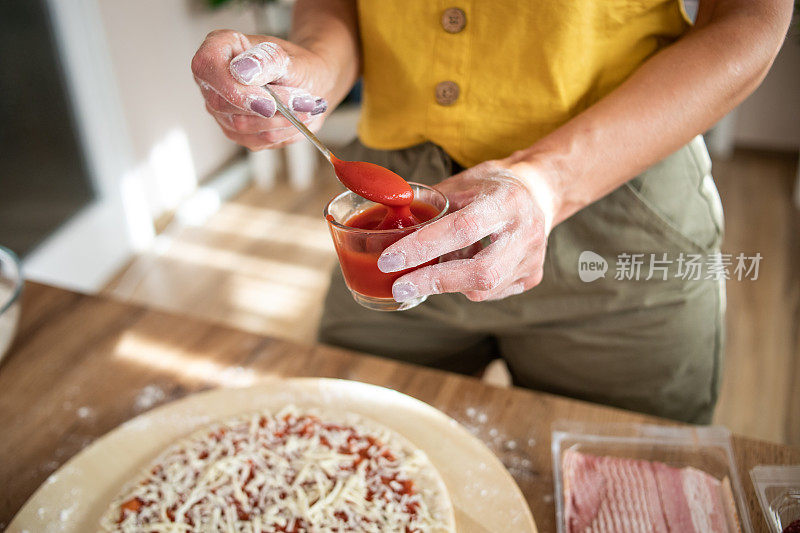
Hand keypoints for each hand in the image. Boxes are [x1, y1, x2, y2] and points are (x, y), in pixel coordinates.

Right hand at [191, 30, 332, 149]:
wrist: (309, 85)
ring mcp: (222, 109)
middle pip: (221, 102)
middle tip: (299, 99)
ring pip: (240, 125)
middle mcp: (214, 80)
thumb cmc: (298, 67)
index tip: (265, 96)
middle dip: (266, 105)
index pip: (206, 65)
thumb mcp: (292, 59)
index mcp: (220, 48)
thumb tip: (243, 71)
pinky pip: (255, 140)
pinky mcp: (235, 132)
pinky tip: (295, 119)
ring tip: (303, 107)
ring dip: (278, 120)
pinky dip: (281, 132)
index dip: (232, 85)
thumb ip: (269, 61)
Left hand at [377, 161, 556, 301]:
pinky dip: (465, 285)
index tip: (389, 260)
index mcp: (506, 201)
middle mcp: (525, 232)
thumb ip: (430, 206)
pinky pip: (491, 292)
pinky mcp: (531, 276)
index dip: (423, 247)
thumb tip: (386, 230)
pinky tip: (456, 271)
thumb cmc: (492, 185)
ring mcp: (532, 258)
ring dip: (447, 284)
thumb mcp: (461, 183)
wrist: (539, 191)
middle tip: (398, 286)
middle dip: (433, 281)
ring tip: (423, 275)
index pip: (462, 228)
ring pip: (484, 287)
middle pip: (480, 271)